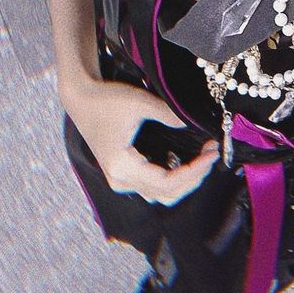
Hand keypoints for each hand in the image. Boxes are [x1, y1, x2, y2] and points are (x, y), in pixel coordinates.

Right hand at [65, 77, 218, 204]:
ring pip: (159, 194)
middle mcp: (121, 180)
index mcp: (123, 167)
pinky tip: (186, 161)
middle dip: (193, 177)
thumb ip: (168, 114)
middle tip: (211, 154)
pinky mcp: (123, 173)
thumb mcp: (140, 102)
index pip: (167, 182)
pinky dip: (173, 178)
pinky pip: (152, 185)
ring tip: (203, 159)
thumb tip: (192, 123)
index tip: (211, 154)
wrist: (82, 98)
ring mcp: (120, 179)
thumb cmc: (106, 100)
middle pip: (165, 194)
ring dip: (184, 181)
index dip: (193, 171)